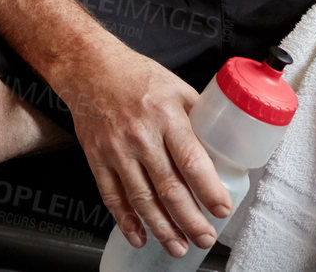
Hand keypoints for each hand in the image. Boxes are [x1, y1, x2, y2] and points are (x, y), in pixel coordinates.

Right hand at [49, 45, 230, 257]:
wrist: (90, 68)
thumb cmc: (137, 77)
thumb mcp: (176, 88)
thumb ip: (198, 118)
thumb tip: (225, 145)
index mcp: (166, 115)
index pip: (192, 160)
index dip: (209, 190)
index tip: (223, 210)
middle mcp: (141, 135)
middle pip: (169, 188)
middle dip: (190, 220)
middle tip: (205, 238)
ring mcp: (116, 150)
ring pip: (141, 199)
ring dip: (162, 228)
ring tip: (179, 246)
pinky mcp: (97, 159)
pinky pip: (112, 197)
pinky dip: (126, 221)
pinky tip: (140, 236)